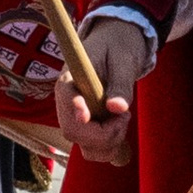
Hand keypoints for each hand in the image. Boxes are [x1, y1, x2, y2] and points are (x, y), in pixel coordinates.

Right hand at [53, 11, 153, 162]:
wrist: (116, 44)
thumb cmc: (117, 46)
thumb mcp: (122, 60)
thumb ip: (120, 83)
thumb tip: (117, 108)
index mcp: (69, 81)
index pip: (67, 106)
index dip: (80, 117)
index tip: (94, 116)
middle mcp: (67, 103)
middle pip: (74, 134)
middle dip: (105, 134)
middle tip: (125, 115)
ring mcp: (75, 117)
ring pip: (85, 147)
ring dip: (109, 144)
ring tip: (122, 120)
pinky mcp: (86, 126)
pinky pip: (93, 149)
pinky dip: (110, 147)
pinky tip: (119, 128)